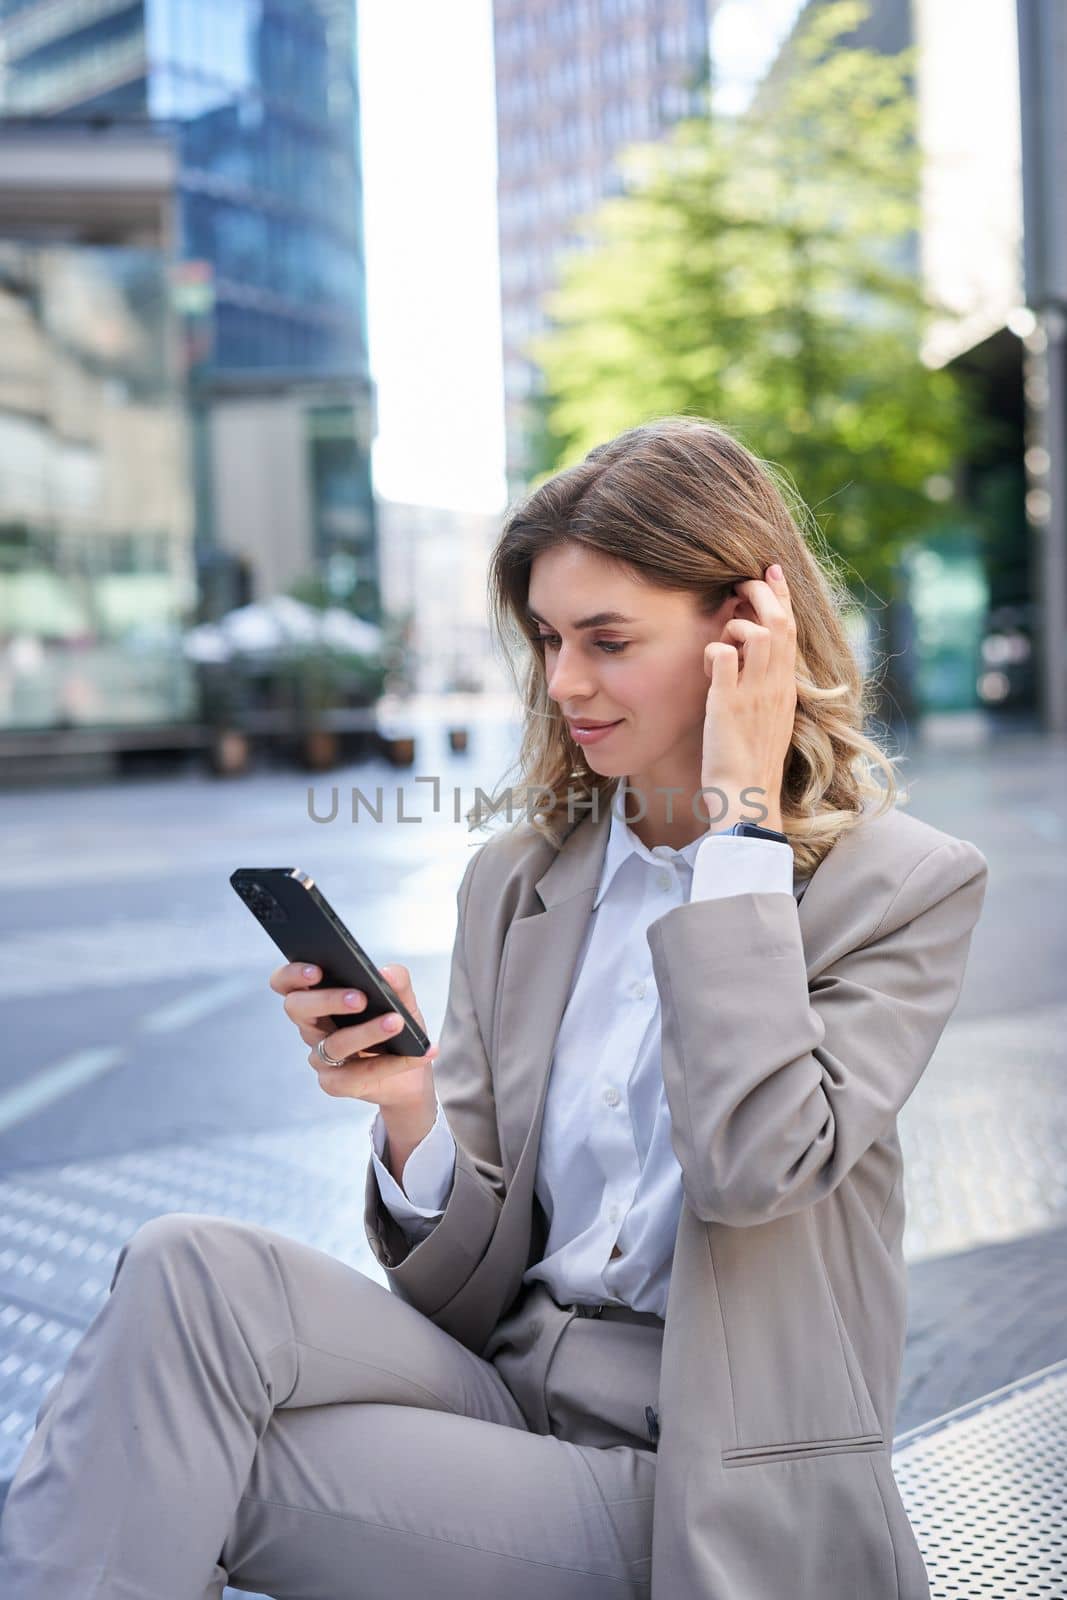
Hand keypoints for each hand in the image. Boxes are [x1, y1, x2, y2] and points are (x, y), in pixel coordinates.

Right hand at [270, 960, 439, 1114]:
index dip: (292, 974)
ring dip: (366, 1032)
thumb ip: (397, 981)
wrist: (410, 1074)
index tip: (316, 970)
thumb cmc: (397, 1027)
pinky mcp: (335, 1083)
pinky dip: (392, 1063)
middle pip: (297, 1009)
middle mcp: (312, 1026)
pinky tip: (417, 1054)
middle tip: (359, 998)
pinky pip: (357, 1074)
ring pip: (332, 1044)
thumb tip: (386, 974)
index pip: (286, 983)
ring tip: (397, 1022)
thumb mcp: (403, 1000)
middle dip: (327, 1000)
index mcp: (319, 998)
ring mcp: (320, 1057)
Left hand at [700, 563, 797, 831]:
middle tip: (740, 582)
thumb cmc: (751, 766)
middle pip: (779, 622)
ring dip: (735, 624)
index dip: (783, 596)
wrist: (748, 800)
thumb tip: (742, 661)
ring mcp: (754, 694)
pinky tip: (707, 664)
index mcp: (787, 689)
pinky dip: (712, 650)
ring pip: (757, 632)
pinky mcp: (728, 704)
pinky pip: (722, 657)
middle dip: (760, 592)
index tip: (772, 571)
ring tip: (722, 637)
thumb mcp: (766, 721)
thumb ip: (762, 690)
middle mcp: (776, 687)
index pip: (791, 631)